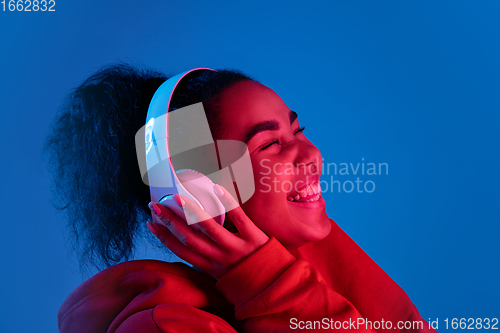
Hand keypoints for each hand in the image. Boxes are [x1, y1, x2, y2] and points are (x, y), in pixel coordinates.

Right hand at [147, 185, 269, 279]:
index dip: (164, 237)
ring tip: (178, 198)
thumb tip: (189, 241)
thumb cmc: (247, 277)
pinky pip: (240, 219)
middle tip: (155, 205)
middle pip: (190, 239)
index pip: (182, 251)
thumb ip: (207, 260)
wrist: (275, 285)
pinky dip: (228, 203)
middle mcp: (220, 258)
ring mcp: (237, 248)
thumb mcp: (222, 274)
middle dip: (170, 222)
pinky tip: (216, 188)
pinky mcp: (254, 238)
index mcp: (211, 267)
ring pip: (210, 229)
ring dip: (192, 213)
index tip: (150, 223)